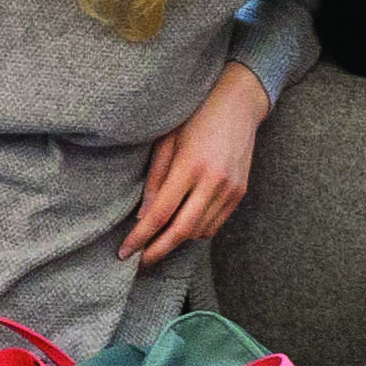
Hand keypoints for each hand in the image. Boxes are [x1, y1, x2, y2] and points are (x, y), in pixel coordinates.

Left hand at [124, 59, 269, 261]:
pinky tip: (181, 228)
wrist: (239, 104)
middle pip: (182, 230)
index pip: (160, 213)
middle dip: (158, 250)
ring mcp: (231, 190)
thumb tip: (142, 217)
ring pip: (200, 230)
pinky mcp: (240, 193)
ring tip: (156, 243)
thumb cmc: (195, 117)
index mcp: (190, 166)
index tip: (125, 252)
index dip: (141, 237)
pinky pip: (216, 223)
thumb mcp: (166, 141)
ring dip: (177, 241)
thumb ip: (154, 180)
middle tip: (140, 261)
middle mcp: (213, 182)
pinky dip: (196, 231)